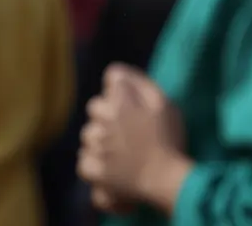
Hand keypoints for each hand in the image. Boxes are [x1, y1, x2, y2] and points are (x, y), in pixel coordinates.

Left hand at [78, 64, 191, 212]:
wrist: (165, 178)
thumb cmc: (169, 139)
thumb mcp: (164, 103)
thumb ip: (139, 84)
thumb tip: (115, 73)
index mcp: (121, 100)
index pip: (112, 78)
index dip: (122, 89)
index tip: (133, 102)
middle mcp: (104, 118)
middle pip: (95, 106)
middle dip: (107, 112)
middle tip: (127, 128)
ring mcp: (95, 145)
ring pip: (87, 133)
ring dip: (99, 138)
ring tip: (118, 149)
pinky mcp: (91, 168)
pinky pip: (83, 160)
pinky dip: (93, 162)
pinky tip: (108, 165)